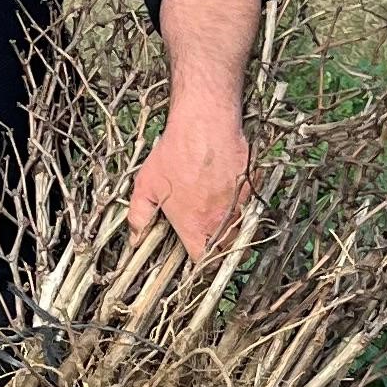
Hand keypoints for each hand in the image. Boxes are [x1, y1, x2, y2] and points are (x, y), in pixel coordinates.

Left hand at [128, 106, 251, 260]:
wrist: (205, 124)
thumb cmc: (175, 154)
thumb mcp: (146, 186)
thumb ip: (139, 217)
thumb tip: (134, 238)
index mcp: (195, 226)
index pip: (202, 260)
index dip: (198, 262)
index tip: (194, 256)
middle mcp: (221, 221)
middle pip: (226, 248)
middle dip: (218, 248)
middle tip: (207, 237)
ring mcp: (240, 204)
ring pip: (240, 227)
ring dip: (231, 227)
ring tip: (218, 214)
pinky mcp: (252, 186)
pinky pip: (248, 203)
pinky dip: (240, 202)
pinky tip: (226, 189)